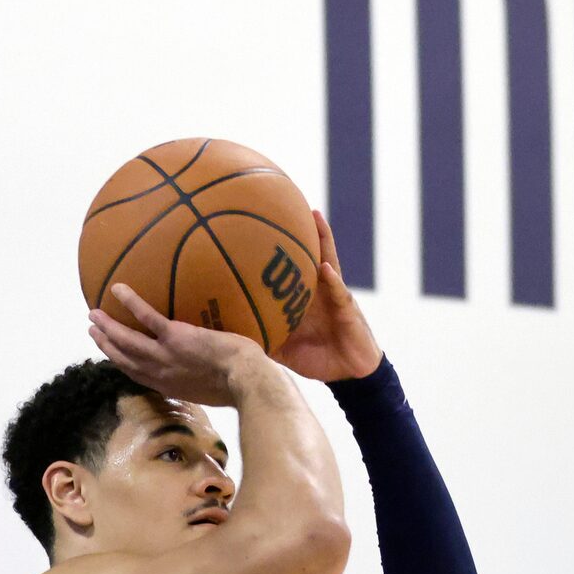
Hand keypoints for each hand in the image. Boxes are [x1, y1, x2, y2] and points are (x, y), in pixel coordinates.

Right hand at [88, 283, 269, 406]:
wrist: (244, 379)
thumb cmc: (239, 385)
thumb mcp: (211, 391)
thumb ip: (198, 382)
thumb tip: (201, 372)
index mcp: (168, 386)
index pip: (137, 374)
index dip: (120, 362)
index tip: (110, 353)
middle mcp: (160, 373)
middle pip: (124, 358)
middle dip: (105, 345)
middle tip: (91, 330)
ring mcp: (164, 354)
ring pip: (127, 340)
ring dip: (107, 327)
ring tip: (93, 314)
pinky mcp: (175, 336)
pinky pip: (147, 316)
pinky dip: (130, 302)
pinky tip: (118, 289)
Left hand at [270, 209, 383, 384]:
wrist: (349, 374)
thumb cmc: (316, 358)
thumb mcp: (282, 350)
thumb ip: (258, 340)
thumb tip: (224, 341)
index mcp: (301, 295)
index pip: (287, 263)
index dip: (276, 243)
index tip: (256, 219)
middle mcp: (317, 288)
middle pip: (308, 251)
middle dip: (298, 227)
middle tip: (283, 198)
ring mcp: (334, 294)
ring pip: (327, 260)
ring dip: (322, 238)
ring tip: (313, 215)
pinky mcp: (348, 308)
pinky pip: (339, 291)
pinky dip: (332, 280)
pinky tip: (325, 269)